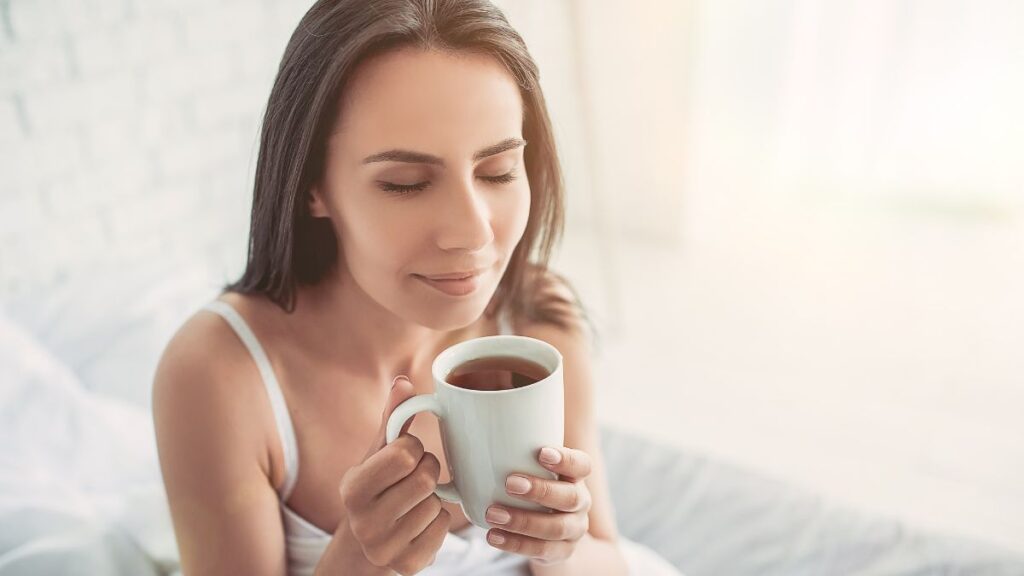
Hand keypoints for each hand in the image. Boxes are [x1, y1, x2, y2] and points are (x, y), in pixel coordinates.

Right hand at [335, 376, 451, 574]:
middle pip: (425, 478)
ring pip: (437, 504)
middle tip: (415, 475)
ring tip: (414, 501)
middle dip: (427, 469)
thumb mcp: (378, 452)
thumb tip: (404, 381)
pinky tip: (420, 522)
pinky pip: (444, 528)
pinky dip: (439, 522)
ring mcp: (385, 548)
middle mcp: (363, 522)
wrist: (368, 541)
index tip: (403, 455)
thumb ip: (392, 418)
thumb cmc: (378, 485)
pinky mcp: (408, 565)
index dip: (412, 448)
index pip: (404, 453)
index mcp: (352, 488)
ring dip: (434, 498)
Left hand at [483, 446, 592, 564]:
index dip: (566, 459)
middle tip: (509, 483)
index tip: (541, 452)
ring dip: (523, 520)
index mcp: (574, 476)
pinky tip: (494, 536)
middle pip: (570, 497)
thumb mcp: (528, 471)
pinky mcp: (562, 552)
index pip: (581, 465)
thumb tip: (458, 436)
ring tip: (493, 514)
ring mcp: (574, 529)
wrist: (549, 533)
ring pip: (557, 527)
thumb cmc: (531, 490)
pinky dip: (516, 543)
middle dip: (540, 490)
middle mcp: (580, 502)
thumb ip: (505, 455)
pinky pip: (542, 550)